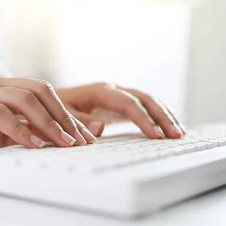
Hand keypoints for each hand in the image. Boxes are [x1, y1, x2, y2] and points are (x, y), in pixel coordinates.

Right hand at [0, 74, 96, 156]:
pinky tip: (33, 145)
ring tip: (63, 144)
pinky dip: (20, 130)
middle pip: (40, 90)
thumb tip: (59, 141)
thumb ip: (24, 131)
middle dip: (64, 116)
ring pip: (23, 98)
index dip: (68, 113)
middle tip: (80, 142)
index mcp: (3, 86)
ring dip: (48, 123)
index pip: (45, 93)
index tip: (86, 137)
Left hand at [55, 83, 184, 138]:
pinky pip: (144, 108)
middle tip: (176, 135)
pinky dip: (158, 117)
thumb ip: (79, 122)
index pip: (129, 103)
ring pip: (148, 102)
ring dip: (165, 116)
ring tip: (179, 134)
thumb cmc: (52, 108)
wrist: (46, 100)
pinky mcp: (119, 105)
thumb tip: (100, 127)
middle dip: (162, 116)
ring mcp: (118, 96)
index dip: (144, 119)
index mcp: (100, 91)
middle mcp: (112, 90)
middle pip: (145, 99)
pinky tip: (168, 130)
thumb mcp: (61, 116)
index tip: (156, 135)